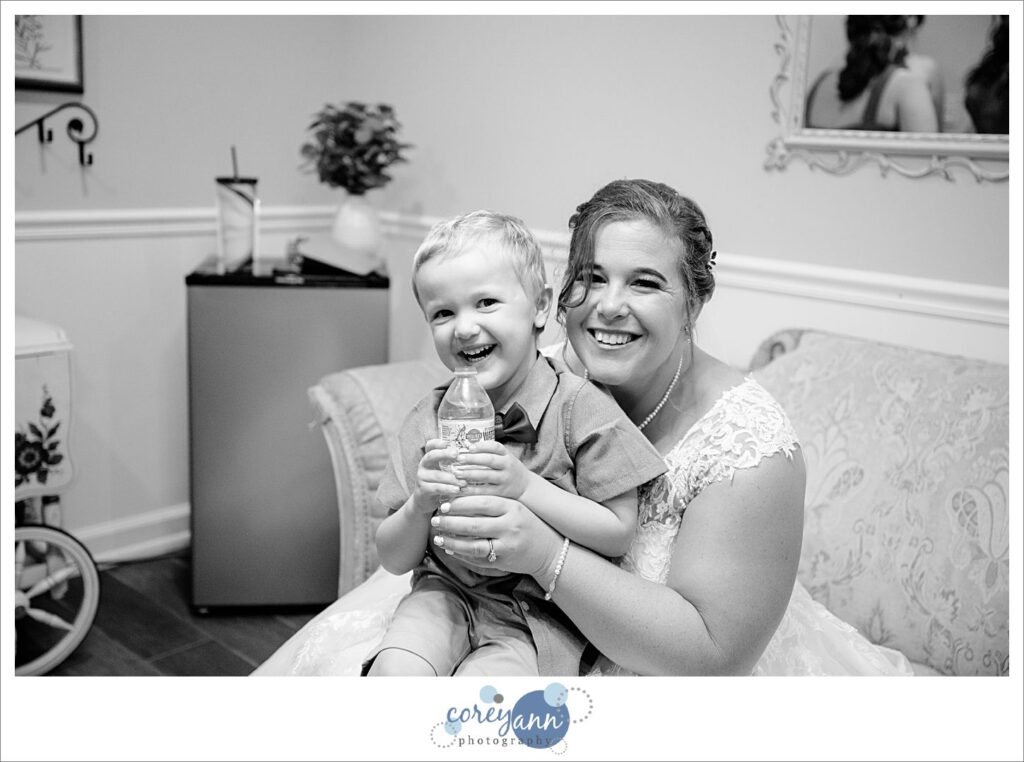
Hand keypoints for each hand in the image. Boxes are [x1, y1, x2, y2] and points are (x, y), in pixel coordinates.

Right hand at [410, 439, 463, 514]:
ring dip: (451, 478)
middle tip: (456, 454)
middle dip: (444, 454)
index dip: (437, 443)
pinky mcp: (423, 490)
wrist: (425, 502)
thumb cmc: (440, 483)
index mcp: (430, 458)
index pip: (430, 446)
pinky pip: (436, 488)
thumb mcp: (444, 471)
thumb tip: (472, 457)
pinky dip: (448, 489)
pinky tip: (457, 490)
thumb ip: (453, 464)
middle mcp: (423, 465)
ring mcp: (421, 478)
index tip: (447, 443)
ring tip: (464, 481)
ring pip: (437, 475)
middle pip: (431, 456)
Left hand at [430, 494, 562, 580]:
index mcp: (512, 508)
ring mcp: (507, 546)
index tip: (444, 503)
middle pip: (475, 524)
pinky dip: (462, 554)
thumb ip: (493, 503)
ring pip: (474, 545)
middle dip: (451, 522)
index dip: (461, 503)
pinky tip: (450, 549)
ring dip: (453, 541)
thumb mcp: (515, 508)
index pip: (482, 502)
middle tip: (435, 519)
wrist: (549, 550)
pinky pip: (478, 559)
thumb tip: (460, 497)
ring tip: (438, 537)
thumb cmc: (527, 524)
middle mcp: (510, 527)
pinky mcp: (504, 561)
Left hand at [451, 440, 531, 499]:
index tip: (469, 447)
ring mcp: (504, 479)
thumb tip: (466, 447)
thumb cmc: (510, 470)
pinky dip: (473, 490)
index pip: (495, 447)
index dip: (482, 446)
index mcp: (507, 455)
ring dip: (470, 474)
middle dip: (473, 459)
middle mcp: (507, 465)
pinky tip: (462, 489)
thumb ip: (490, 453)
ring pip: (486, 475)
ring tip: (457, 473)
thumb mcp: (505, 458)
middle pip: (490, 460)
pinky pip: (485, 491)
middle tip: (458, 459)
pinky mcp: (501, 492)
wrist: (526, 487)